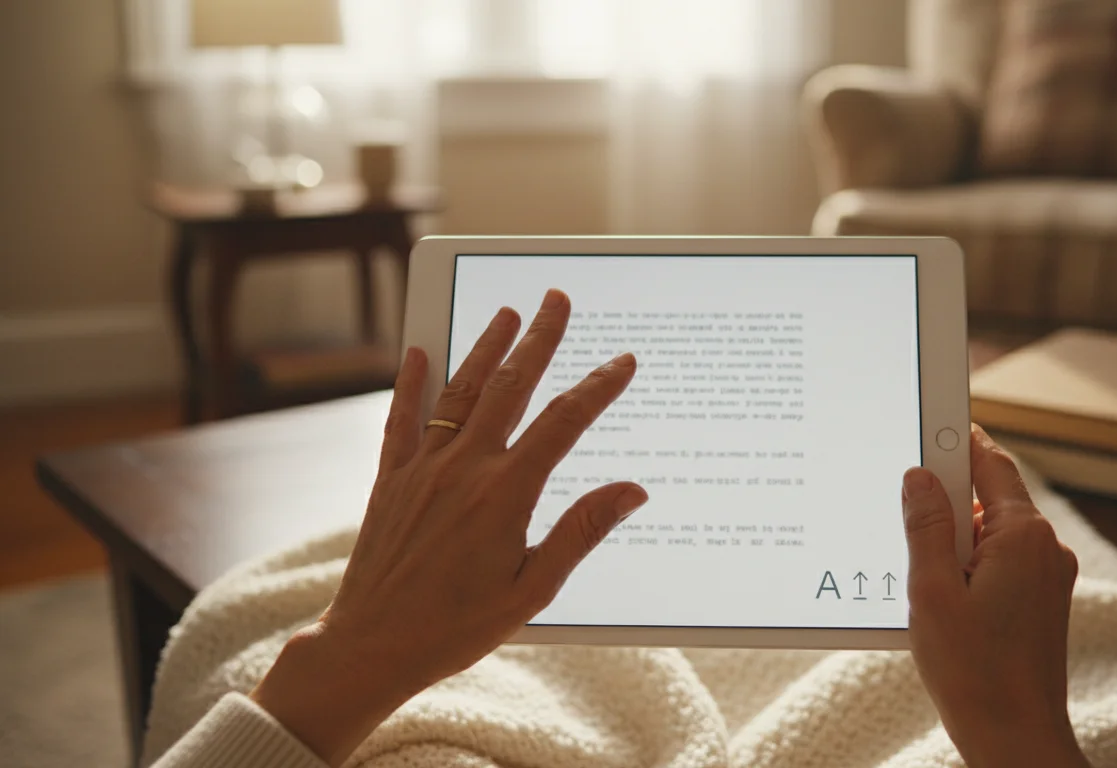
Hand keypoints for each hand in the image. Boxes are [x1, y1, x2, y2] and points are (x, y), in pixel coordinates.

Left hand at [250, 289, 647, 765]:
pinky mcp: (392, 480)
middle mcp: (464, 469)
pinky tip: (419, 352)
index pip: (563, 424)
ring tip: (506, 313)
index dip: (597, 388)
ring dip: (486, 348)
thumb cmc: (455, 628)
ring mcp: (423, 469)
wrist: (371, 646)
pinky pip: (403, 418)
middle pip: (511, 387)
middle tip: (556, 301)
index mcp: (505, 495)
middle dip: (539, 339)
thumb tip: (631, 491)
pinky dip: (412, 382)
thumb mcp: (533, 589)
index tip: (622, 361)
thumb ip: (581, 531)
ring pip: (460, 392)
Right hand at [902, 425, 1088, 767]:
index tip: (929, 424)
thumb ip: (926, 526)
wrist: (1016, 737)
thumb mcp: (932, 590)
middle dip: (949, 497)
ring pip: (996, 530)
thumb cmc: (974, 672)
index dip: (957, 441)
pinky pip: (1004, 559)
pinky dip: (972, 560)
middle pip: (993, 494)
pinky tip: (943, 590)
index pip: (991, 462)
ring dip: (958, 534)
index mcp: (1023, 536)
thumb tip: (919, 477)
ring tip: (922, 568)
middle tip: (906, 509)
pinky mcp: (1044, 600)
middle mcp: (1046, 548)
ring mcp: (1050, 576)